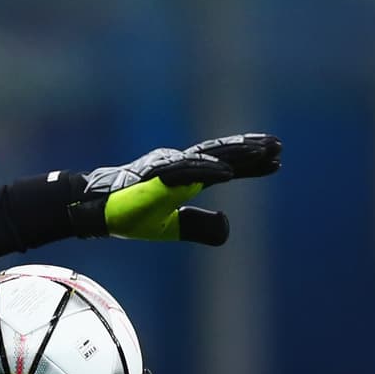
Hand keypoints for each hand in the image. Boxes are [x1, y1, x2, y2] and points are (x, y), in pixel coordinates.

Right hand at [68, 133, 280, 244]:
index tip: (277, 162)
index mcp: (185, 176)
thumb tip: (228, 227)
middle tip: (279, 146)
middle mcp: (179, 166)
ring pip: (210, 158)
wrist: (95, 212)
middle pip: (222, 155)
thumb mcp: (171, 226)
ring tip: (264, 152)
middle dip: (252, 152)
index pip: (224, 166)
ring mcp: (168, 168)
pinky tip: (229, 173)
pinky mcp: (156, 177)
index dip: (250, 165)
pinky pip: (187, 172)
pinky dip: (209, 171)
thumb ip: (198, 225)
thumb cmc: (129, 215)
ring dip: (237, 155)